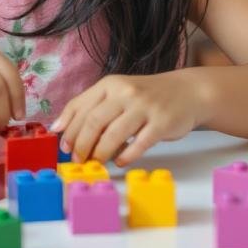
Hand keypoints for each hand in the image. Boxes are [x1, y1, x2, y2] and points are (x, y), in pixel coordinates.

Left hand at [50, 71, 205, 166]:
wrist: (186, 92)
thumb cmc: (145, 97)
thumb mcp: (117, 93)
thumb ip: (92, 107)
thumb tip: (61, 128)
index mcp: (110, 84)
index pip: (80, 105)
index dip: (68, 128)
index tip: (63, 146)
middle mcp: (125, 92)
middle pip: (94, 121)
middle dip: (82, 144)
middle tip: (78, 160)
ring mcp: (144, 107)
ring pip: (114, 134)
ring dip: (101, 153)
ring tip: (97, 163)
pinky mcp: (161, 123)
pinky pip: (139, 144)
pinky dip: (126, 156)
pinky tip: (120, 162)